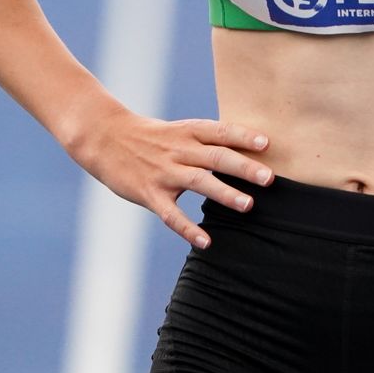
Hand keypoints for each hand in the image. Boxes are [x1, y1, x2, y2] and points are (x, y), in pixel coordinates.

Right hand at [67, 110, 272, 248]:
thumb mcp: (179, 130)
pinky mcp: (149, 193)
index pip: (220, 132)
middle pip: (216, 157)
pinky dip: (188, 229)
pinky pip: (171, 214)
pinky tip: (206, 242)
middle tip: (270, 178)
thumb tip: (245, 150)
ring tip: (249, 206)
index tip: (267, 144)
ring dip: (225, 194)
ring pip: (199, 182)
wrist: (104, 137)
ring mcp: (164, 171)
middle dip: (244, 167)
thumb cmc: (149, 136)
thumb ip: (206, 141)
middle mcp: (179, 150)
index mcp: (188, 131)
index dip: (244, 136)